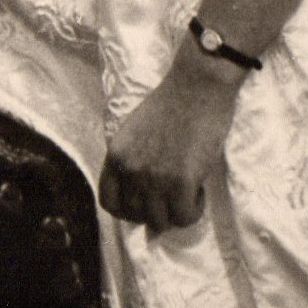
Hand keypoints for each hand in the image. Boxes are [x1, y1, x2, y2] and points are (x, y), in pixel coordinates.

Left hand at [97, 39, 244, 232]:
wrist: (197, 85)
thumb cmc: (171, 103)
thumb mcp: (135, 131)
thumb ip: (131, 160)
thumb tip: (137, 194)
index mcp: (116, 154)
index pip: (108, 202)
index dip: (127, 209)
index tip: (144, 202)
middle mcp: (131, 169)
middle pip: (136, 215)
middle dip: (155, 209)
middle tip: (171, 194)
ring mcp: (155, 178)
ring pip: (160, 222)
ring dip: (175, 211)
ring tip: (186, 190)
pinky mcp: (181, 182)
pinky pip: (185, 217)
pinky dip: (194, 209)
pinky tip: (198, 189)